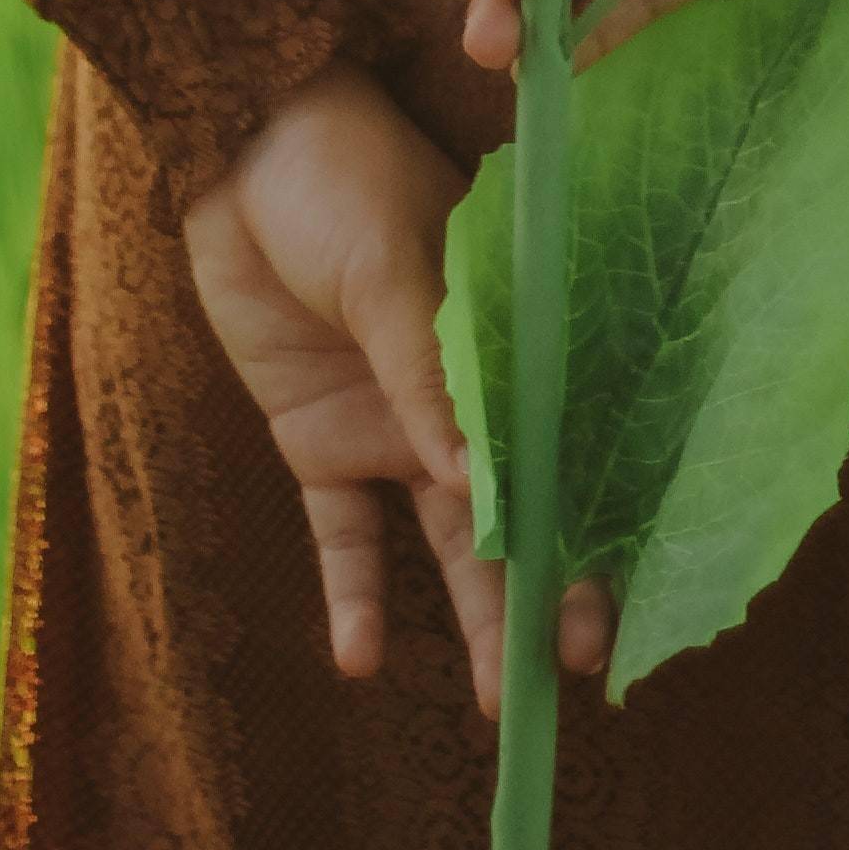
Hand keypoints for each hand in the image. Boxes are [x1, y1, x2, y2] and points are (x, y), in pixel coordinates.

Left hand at [182, 67, 614, 712]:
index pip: (562, 447)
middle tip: (559, 684)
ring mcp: (394, 422)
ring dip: (470, 617)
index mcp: (507, 339)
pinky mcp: (320, 437)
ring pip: (445, 542)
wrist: (238, 143)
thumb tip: (474, 482)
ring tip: (499, 706)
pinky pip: (343, 531)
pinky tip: (362, 659)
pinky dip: (352, 593)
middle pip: (514, 514)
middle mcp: (461, 396)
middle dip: (540, 598)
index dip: (588, 525)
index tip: (610, 609)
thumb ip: (427, 370)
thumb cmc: (341, 175)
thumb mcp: (392, 263)